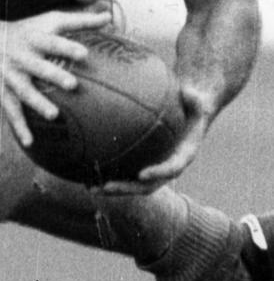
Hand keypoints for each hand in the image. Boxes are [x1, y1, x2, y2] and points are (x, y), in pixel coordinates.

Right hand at [0, 8, 111, 147]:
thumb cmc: (28, 30)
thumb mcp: (50, 20)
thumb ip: (80, 20)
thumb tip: (109, 15)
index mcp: (35, 38)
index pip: (52, 42)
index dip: (67, 47)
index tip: (84, 54)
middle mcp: (21, 56)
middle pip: (37, 66)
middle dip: (52, 75)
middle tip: (72, 84)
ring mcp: (10, 75)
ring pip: (23, 90)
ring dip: (36, 102)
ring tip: (53, 115)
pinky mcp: (2, 91)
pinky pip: (11, 110)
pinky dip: (19, 127)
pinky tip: (30, 142)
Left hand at [96, 80, 214, 195]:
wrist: (188, 121)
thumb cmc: (190, 109)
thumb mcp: (195, 102)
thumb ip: (194, 99)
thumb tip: (189, 91)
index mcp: (181, 157)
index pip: (170, 170)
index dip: (157, 173)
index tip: (142, 174)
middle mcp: (166, 168)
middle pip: (146, 186)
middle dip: (126, 188)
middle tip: (106, 187)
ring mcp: (153, 169)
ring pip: (132, 184)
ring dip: (111, 188)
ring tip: (89, 187)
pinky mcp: (142, 165)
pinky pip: (125, 173)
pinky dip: (108, 175)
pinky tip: (85, 174)